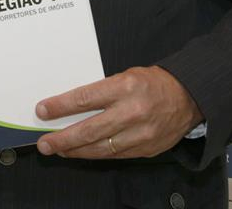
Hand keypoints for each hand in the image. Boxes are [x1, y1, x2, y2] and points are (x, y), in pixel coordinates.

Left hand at [35, 66, 202, 159]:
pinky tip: (83, 152)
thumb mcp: (127, 75)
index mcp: (126, 86)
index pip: (85, 98)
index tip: (43, 110)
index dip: (61, 106)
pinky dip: (96, 155)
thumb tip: (73, 105)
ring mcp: (140, 134)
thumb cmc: (154, 82)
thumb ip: (103, 91)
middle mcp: (132, 111)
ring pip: (100, 148)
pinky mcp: (146, 150)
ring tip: (59, 150)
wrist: (188, 97)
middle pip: (89, 129)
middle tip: (44, 142)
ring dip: (76, 151)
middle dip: (63, 138)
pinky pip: (115, 155)